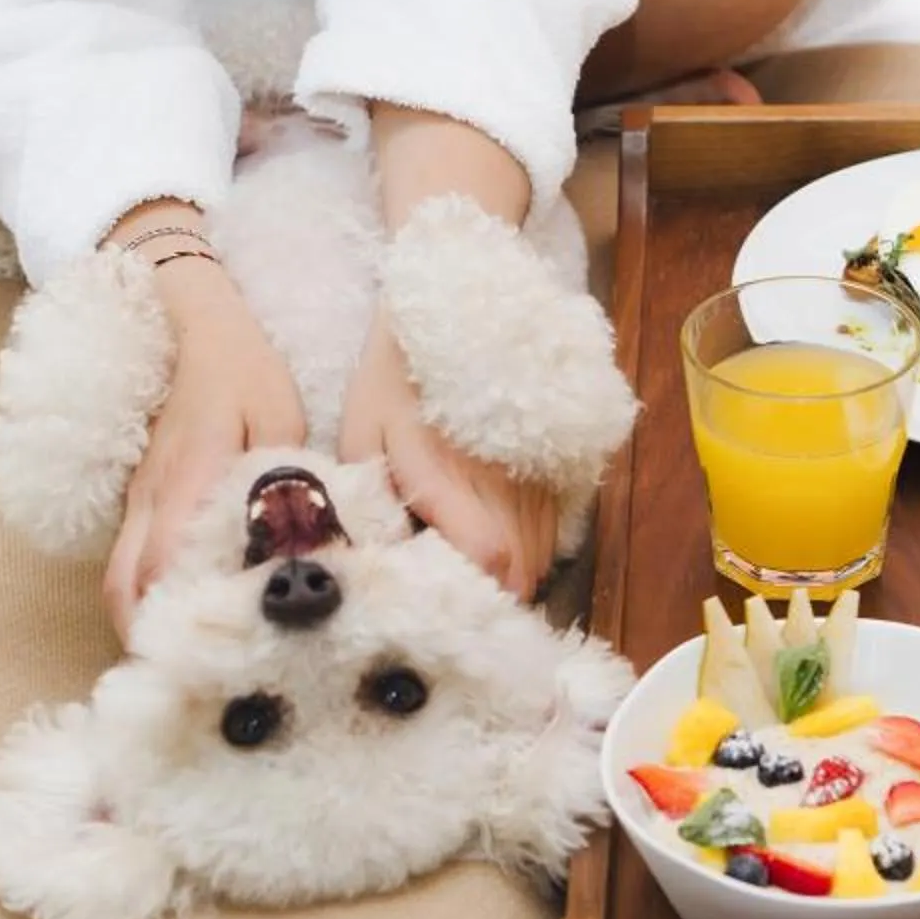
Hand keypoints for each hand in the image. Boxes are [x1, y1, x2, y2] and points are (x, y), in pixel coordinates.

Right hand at [105, 255, 305, 634]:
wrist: (192, 323)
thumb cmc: (241, 370)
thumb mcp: (278, 418)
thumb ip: (282, 482)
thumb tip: (296, 545)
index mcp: (186, 480)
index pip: (164, 565)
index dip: (176, 618)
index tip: (201, 662)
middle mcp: (149, 500)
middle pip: (124, 588)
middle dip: (145, 640)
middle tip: (182, 680)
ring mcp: (137, 499)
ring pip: (119, 578)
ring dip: (138, 622)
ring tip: (177, 662)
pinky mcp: (140, 498)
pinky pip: (128, 560)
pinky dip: (141, 596)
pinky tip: (174, 617)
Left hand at [339, 311, 555, 600]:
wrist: (455, 312)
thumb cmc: (396, 380)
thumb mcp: (363, 435)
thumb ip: (372, 501)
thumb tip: (386, 560)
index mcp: (451, 477)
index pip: (486, 556)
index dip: (474, 594)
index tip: (451, 606)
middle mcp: (505, 482)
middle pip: (521, 570)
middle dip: (494, 597)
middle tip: (461, 601)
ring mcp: (537, 475)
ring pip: (542, 555)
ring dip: (514, 574)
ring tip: (477, 574)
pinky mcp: (556, 467)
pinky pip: (555, 530)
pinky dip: (532, 548)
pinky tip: (501, 539)